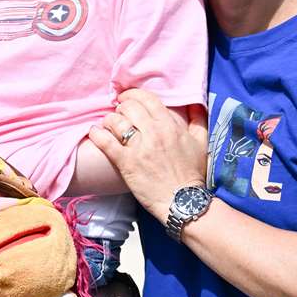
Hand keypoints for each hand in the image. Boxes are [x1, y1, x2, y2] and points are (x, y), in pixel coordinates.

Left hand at [88, 90, 207, 220]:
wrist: (183, 201)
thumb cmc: (192, 173)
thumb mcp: (202, 142)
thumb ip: (198, 120)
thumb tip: (196, 103)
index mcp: (170, 126)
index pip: (147, 99)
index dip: (134, 95)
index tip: (128, 98)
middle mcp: (153, 133)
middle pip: (129, 108)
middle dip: (122, 106)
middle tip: (119, 112)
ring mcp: (138, 148)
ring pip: (116, 122)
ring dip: (109, 119)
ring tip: (108, 123)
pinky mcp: (126, 163)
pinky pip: (106, 143)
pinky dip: (97, 134)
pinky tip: (94, 132)